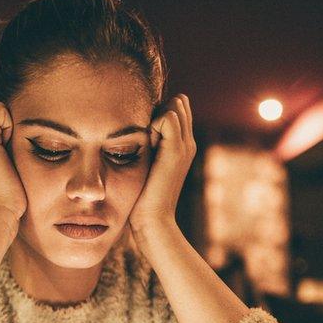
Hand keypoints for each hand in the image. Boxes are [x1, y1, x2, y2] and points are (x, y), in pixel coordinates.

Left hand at [129, 94, 196, 232]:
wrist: (152, 219)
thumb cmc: (141, 196)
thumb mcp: (144, 164)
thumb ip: (145, 144)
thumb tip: (133, 126)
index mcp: (181, 146)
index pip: (175, 108)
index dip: (157, 113)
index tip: (144, 137)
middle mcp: (188, 143)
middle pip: (177, 103)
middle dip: (158, 111)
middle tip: (144, 138)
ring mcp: (185, 145)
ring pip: (174, 106)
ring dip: (155, 118)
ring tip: (146, 144)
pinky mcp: (176, 150)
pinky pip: (168, 116)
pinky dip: (153, 124)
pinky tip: (146, 145)